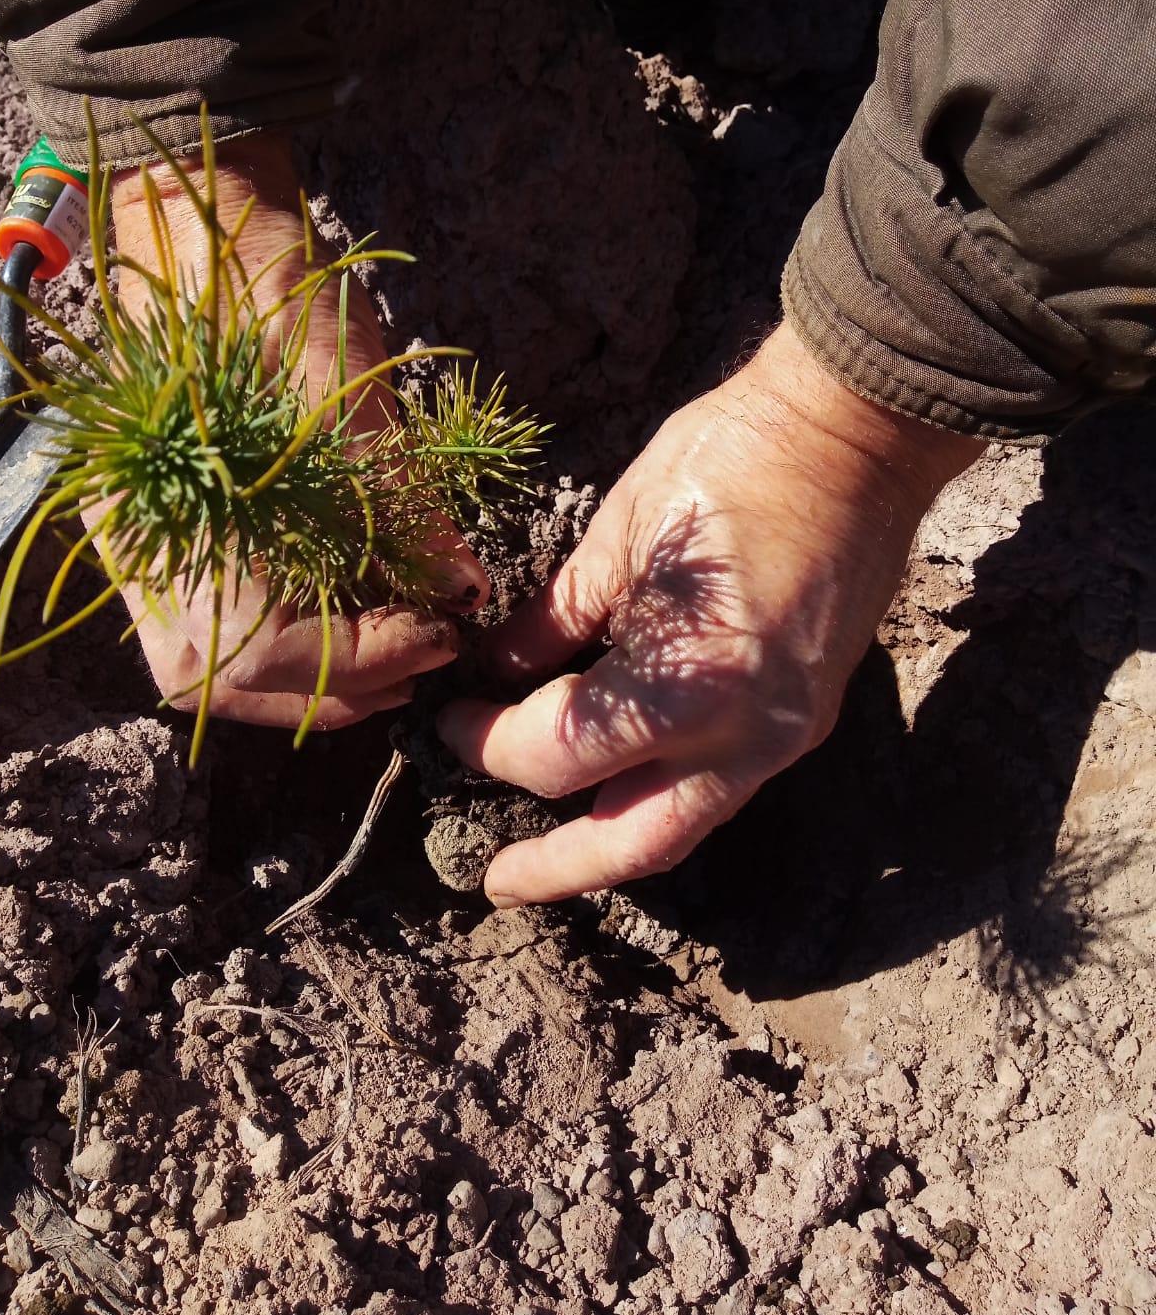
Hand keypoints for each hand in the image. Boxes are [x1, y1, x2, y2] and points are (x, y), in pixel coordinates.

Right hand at [108, 132, 487, 731]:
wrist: (204, 242)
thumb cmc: (278, 307)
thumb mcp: (356, 406)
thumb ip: (406, 511)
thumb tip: (464, 588)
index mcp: (194, 531)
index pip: (285, 655)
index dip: (374, 656)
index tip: (444, 633)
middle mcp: (151, 565)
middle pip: (251, 685)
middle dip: (350, 681)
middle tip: (426, 646)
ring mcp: (142, 561)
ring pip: (228, 674)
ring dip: (315, 675)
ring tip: (392, 641)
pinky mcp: (156, 546)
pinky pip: (212, 637)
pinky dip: (281, 645)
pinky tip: (341, 618)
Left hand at [438, 323, 978, 903]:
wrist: (859, 433)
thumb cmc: (733, 458)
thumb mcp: (621, 532)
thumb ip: (554, 619)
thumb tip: (499, 672)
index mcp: (691, 682)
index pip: (559, 754)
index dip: (489, 743)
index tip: (455, 716)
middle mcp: (749, 733)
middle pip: (635, 842)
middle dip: (557, 868)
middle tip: (495, 882)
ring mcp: (789, 732)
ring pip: (688, 824)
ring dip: (614, 843)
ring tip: (551, 852)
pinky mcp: (807, 716)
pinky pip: (723, 783)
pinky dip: (664, 793)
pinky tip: (622, 779)